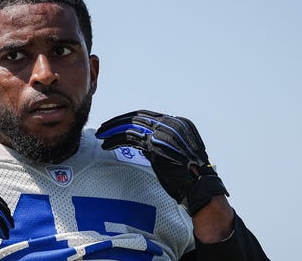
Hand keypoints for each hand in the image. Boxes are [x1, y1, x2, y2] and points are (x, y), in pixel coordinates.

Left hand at [96, 110, 228, 214]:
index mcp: (179, 123)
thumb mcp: (180, 151)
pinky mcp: (154, 144)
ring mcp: (163, 133)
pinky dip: (115, 140)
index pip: (148, 116)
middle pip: (137, 117)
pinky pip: (129, 138)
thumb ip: (165, 142)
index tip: (118, 123)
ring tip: (101, 136)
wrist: (200, 186)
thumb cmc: (190, 174)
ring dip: (113, 130)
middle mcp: (171, 123)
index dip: (130, 118)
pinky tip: (107, 145)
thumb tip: (145, 142)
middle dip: (118, 122)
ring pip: (131, 126)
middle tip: (104, 127)